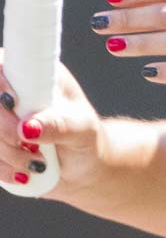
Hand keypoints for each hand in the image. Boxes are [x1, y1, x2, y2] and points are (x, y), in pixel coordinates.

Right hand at [0, 60, 106, 199]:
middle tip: (30, 145)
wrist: (81, 166)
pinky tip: (22, 174)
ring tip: (36, 163)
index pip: (2, 63)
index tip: (12, 102)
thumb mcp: (81, 129)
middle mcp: (11, 91)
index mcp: (35, 74)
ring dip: (6, 153)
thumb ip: (59, 125)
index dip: (0, 82)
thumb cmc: (84, 137)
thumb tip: (27, 127)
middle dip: (5, 130)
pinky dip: (2, 167)